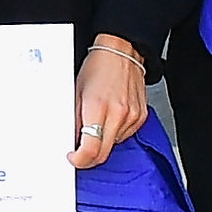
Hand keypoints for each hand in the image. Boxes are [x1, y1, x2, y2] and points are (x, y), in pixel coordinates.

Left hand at [73, 37, 148, 167]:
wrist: (122, 51)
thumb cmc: (98, 66)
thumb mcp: (77, 92)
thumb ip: (74, 119)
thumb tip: (71, 140)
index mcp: (97, 106)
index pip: (90, 148)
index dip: (79, 160)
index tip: (73, 158)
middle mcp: (117, 114)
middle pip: (103, 154)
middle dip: (89, 158)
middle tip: (79, 153)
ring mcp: (132, 116)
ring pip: (114, 145)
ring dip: (102, 142)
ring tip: (96, 123)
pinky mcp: (141, 116)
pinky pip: (125, 135)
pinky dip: (114, 133)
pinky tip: (109, 118)